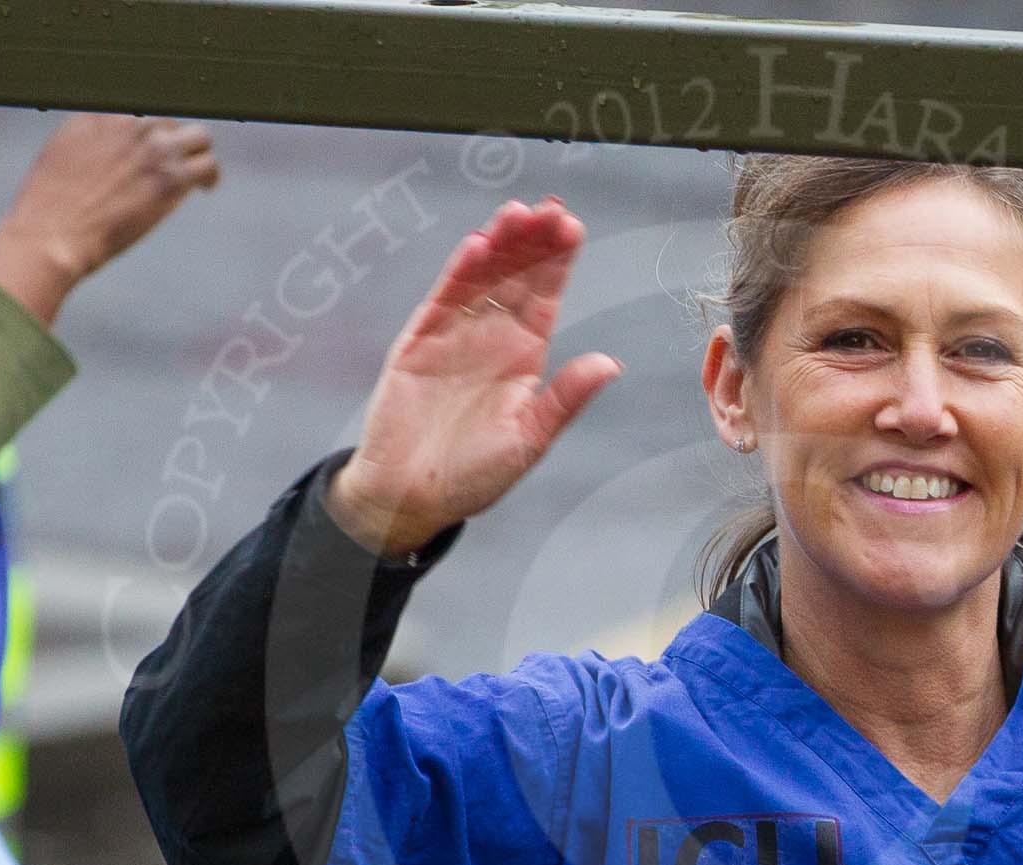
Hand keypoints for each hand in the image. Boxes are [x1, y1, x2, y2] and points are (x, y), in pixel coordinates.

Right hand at [0, 114, 219, 325]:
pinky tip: (204, 190)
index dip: (152, 128)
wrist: (53, 231)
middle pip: (172, 119)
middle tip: (175, 164)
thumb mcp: (63, 147)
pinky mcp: (171, 178)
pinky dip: (210, 177)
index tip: (153, 144)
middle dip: (175, 142)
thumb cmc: (50, 202)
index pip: (144, 106)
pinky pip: (208, 166)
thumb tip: (110, 136)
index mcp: (103, 112)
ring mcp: (154, 149)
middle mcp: (131, 123)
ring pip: (199, 137)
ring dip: (199, 155)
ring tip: (196, 175)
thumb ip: (93, 133)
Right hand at [324, 196, 622, 559]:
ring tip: (515, 214)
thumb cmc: (474, 475)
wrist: (412, 496)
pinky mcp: (419, 343)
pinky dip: (458, 274)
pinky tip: (477, 248)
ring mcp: (454, 336)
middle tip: (549, 208)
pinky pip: (442, 301)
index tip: (572, 227)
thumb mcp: (528, 439)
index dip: (558, 261)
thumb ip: (565, 399)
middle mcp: (492, 337)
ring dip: (498, 246)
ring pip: (481, 279)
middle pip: (516, 276)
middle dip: (532, 241)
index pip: (545, 296)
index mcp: (524, 356)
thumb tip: (610, 363)